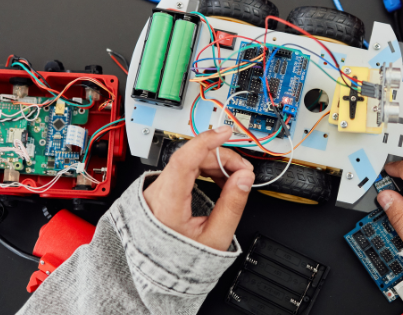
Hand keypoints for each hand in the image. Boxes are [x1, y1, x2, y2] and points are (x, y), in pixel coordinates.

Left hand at [143, 126, 255, 250]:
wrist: (160, 269)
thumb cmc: (182, 259)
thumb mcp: (215, 237)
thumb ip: (232, 206)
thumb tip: (245, 178)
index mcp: (168, 204)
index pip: (184, 161)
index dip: (206, 143)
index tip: (225, 133)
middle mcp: (158, 192)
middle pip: (192, 158)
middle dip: (222, 158)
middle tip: (244, 171)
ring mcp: (158, 188)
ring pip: (190, 160)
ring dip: (216, 164)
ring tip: (234, 179)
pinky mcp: (162, 188)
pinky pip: (185, 168)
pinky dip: (206, 169)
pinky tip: (220, 180)